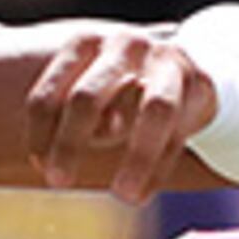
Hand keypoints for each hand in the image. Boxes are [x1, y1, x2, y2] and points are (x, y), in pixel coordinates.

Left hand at [21, 23, 211, 200]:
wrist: (182, 64)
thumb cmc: (121, 85)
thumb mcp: (88, 89)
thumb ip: (67, 119)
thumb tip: (45, 161)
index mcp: (85, 44)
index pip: (49, 94)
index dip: (39, 134)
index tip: (39, 165)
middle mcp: (124, 45)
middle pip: (89, 98)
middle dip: (70, 144)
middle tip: (58, 182)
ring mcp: (165, 62)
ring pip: (154, 110)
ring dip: (137, 158)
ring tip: (123, 194)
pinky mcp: (198, 84)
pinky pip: (180, 133)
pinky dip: (160, 169)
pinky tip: (143, 194)